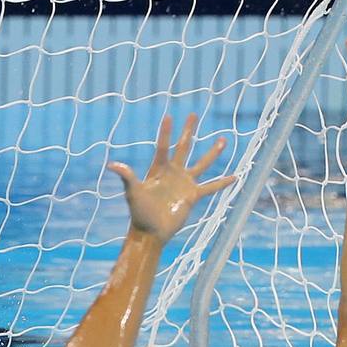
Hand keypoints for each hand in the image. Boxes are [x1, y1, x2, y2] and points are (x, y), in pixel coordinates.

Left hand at [108, 114, 236, 240]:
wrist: (151, 232)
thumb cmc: (140, 212)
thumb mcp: (133, 192)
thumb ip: (127, 176)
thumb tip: (112, 164)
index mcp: (158, 169)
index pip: (163, 146)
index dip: (166, 132)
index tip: (169, 116)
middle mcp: (173, 173)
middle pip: (183, 147)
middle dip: (188, 131)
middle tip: (193, 114)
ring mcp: (184, 183)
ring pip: (202, 163)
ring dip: (213, 152)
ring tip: (223, 139)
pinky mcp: (193, 196)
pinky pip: (211, 187)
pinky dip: (222, 183)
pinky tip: (234, 176)